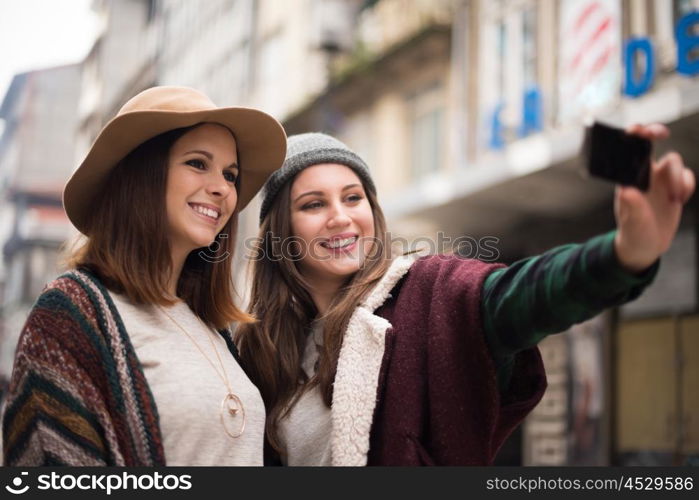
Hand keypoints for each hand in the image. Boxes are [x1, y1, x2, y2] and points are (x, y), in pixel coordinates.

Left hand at [614, 123, 694, 272]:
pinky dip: (687, 185)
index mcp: (627, 178)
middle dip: (656, 132)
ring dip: (677, 177)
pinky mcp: (674, 187)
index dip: (633, 134)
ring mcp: (660, 179)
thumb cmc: (633, 234)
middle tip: (661, 134)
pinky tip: (679, 201)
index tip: (639, 129)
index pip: (628, 150)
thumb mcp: (632, 224)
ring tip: (673, 199)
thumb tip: (627, 191)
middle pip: (651, 143)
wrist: (645, 247)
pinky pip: (686, 176)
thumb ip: (632, 208)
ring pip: (674, 161)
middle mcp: (643, 174)